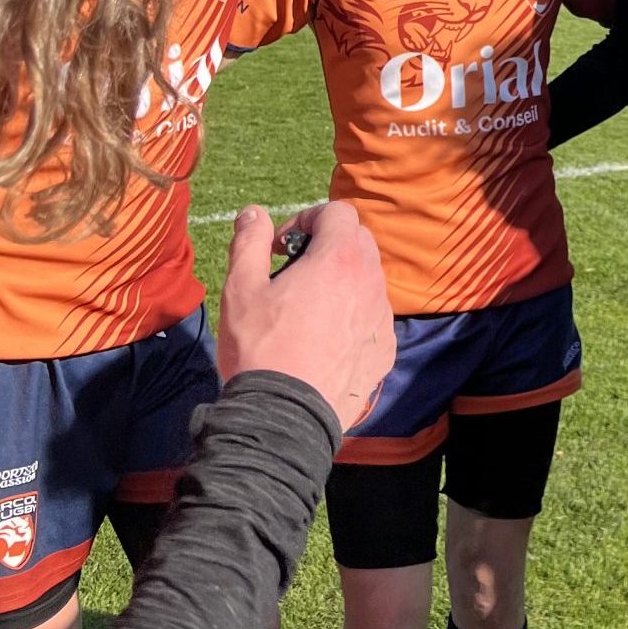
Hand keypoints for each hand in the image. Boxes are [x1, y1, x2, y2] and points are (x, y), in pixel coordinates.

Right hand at [217, 203, 394, 433]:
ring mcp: (382, 316)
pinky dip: (353, 313)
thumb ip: (250, 243)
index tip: (283, 246)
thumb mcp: (241, 289)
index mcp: (340, 259)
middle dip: (328, 243)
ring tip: (307, 305)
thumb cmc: (260, 348)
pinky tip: (323, 337)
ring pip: (369, 278)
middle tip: (294, 269)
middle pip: (359, 240)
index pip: (338, 212)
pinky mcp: (386, 347)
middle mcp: (371, 282)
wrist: (285, 416)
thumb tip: (254, 214)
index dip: (308, 219)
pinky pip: (373, 315)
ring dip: (342, 278)